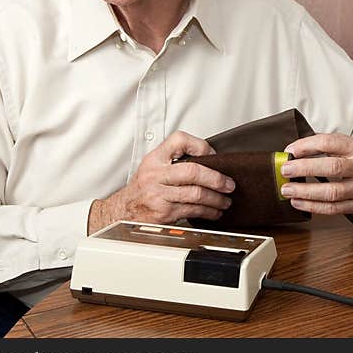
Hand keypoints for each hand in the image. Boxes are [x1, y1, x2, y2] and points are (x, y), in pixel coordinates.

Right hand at [88, 131, 234, 232]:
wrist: (122, 211)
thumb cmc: (142, 188)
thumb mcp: (153, 165)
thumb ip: (175, 158)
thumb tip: (209, 159)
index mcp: (155, 158)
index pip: (179, 140)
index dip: (201, 146)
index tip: (213, 154)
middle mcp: (156, 174)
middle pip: (193, 171)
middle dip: (216, 178)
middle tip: (229, 184)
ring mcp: (159, 195)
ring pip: (196, 194)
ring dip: (216, 199)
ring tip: (225, 200)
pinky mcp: (164, 213)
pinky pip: (192, 211)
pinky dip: (208, 212)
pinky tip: (214, 211)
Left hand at [279, 133, 352, 214]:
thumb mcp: (352, 143)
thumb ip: (328, 146)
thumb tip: (296, 151)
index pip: (330, 143)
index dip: (308, 146)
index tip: (290, 150)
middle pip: (332, 168)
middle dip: (305, 169)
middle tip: (286, 170)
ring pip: (332, 192)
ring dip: (306, 192)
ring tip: (288, 190)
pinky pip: (334, 209)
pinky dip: (314, 207)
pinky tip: (299, 202)